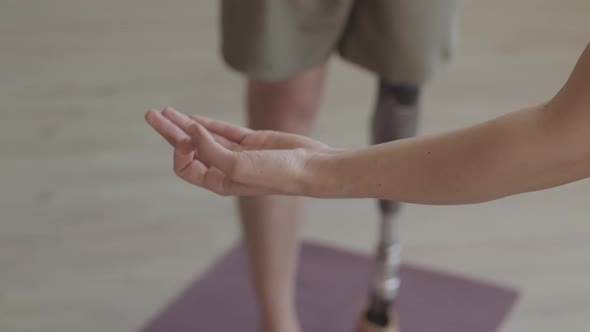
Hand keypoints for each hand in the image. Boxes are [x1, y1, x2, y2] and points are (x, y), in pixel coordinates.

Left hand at [145, 108, 329, 195]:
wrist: (310, 167)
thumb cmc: (277, 174)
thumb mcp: (237, 166)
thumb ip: (210, 149)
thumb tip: (190, 130)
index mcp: (220, 182)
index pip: (186, 166)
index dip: (180, 150)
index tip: (188, 139)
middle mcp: (225, 169)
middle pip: (188, 149)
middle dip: (169, 132)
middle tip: (150, 115)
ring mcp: (238, 154)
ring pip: (204, 137)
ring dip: (184, 124)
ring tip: (163, 111)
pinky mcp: (252, 140)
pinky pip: (224, 130)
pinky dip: (207, 123)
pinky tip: (193, 117)